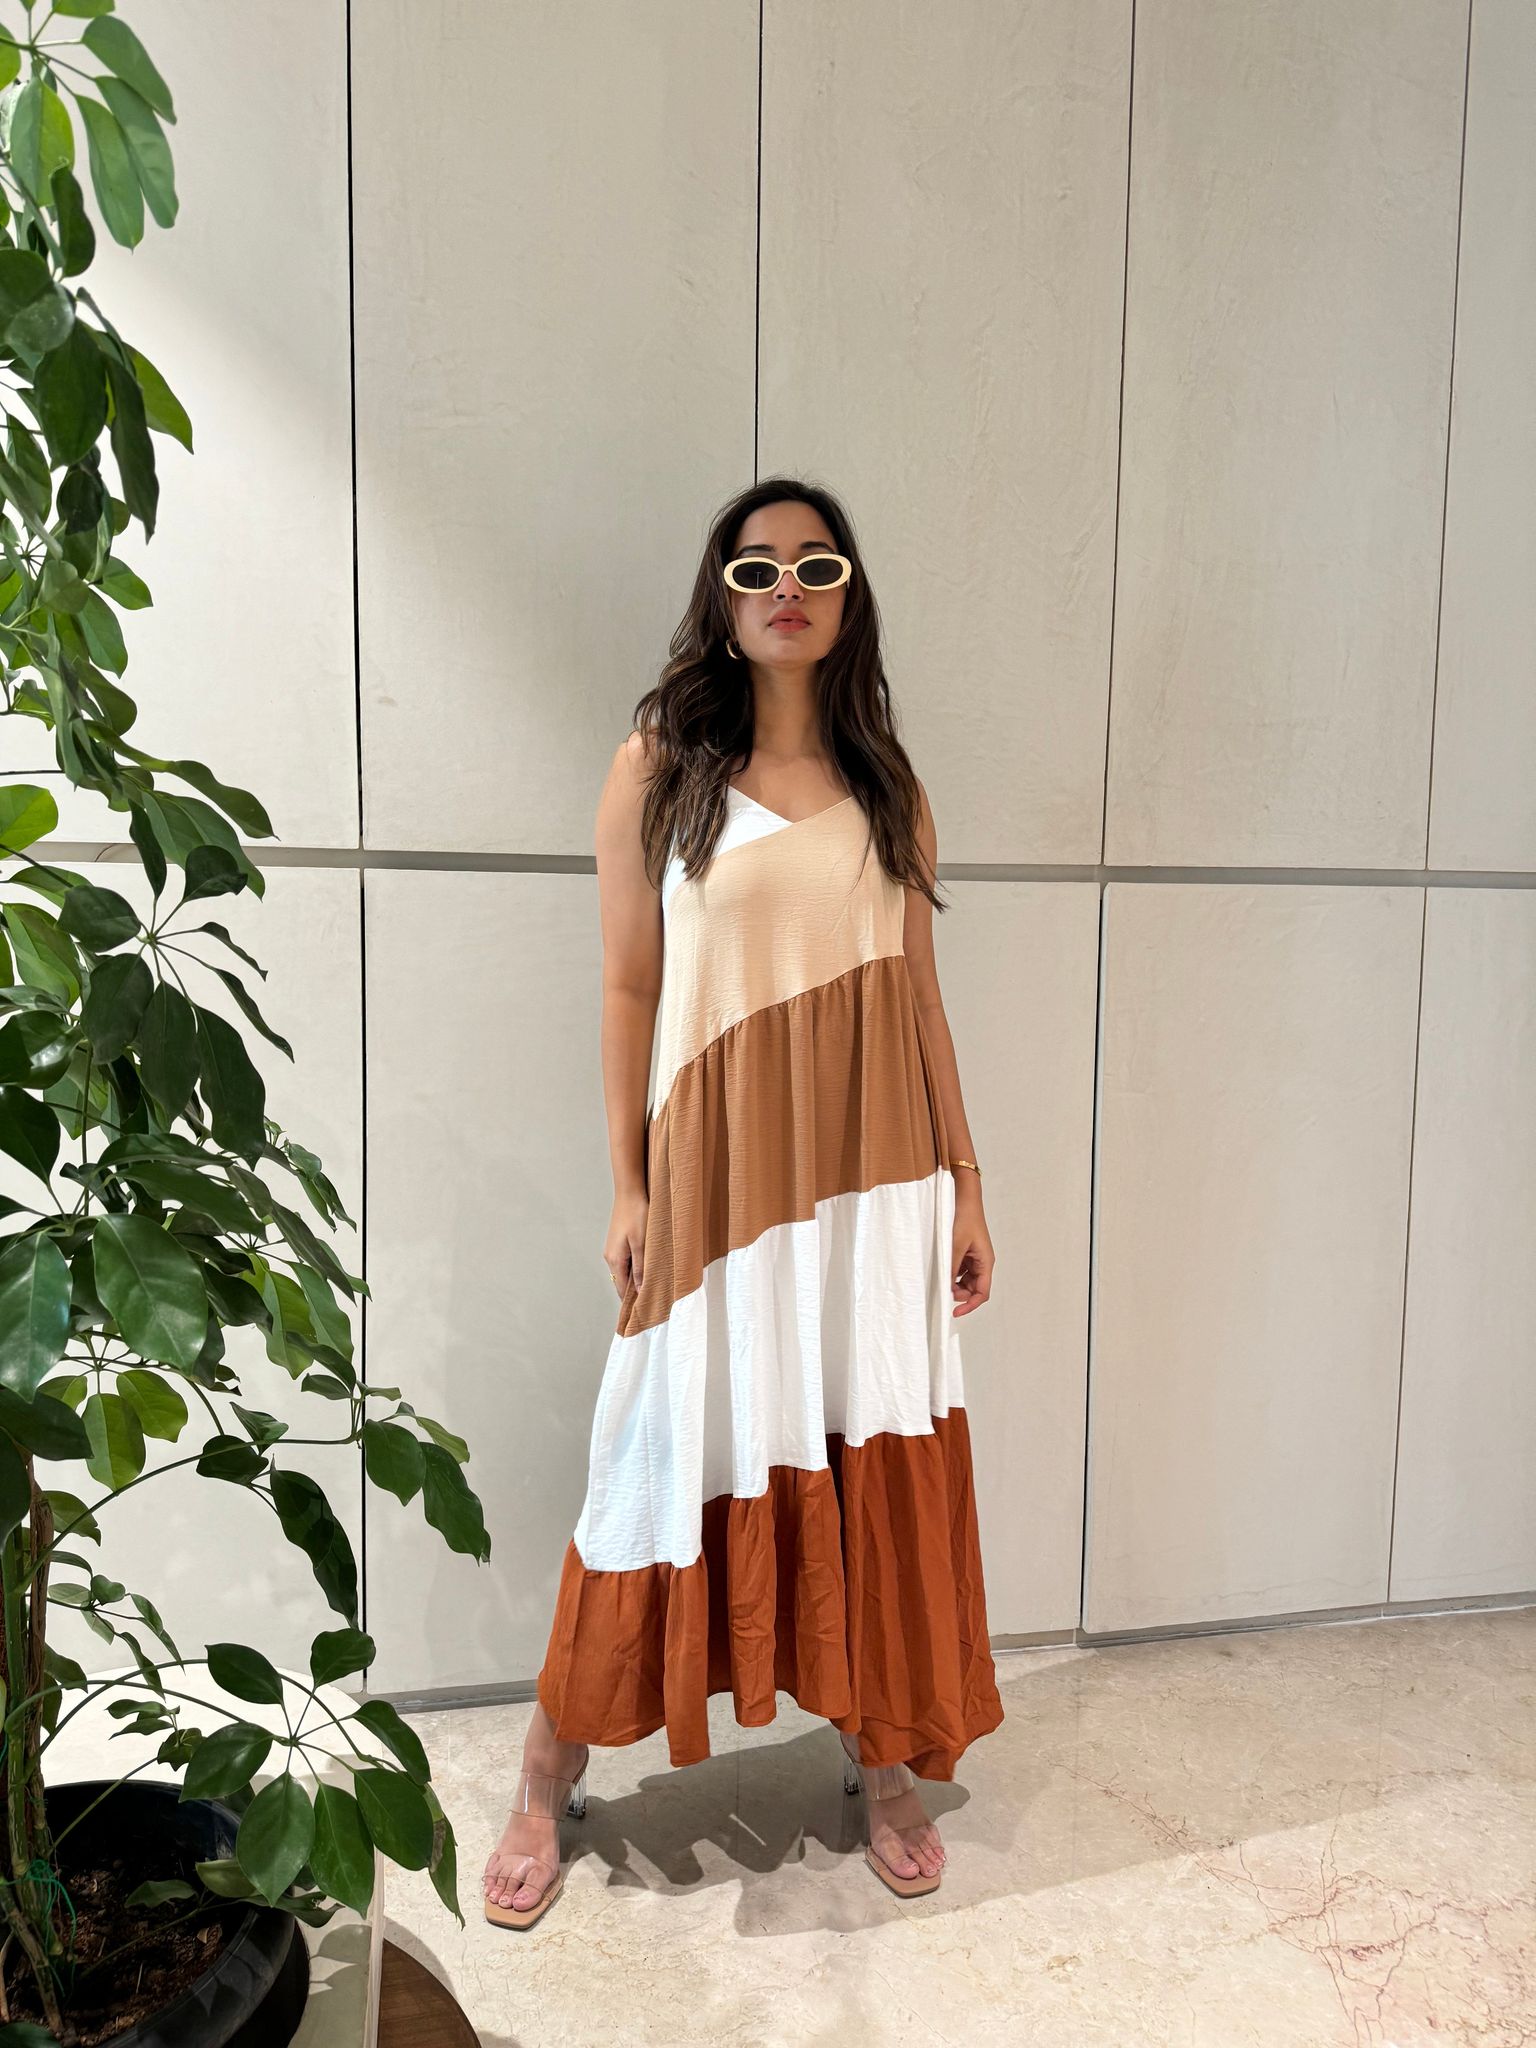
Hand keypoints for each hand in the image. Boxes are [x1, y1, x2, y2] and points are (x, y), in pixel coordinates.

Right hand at [604, 1191, 648, 1297]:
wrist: (630, 1193)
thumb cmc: (637, 1215)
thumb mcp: (642, 1244)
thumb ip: (640, 1268)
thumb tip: (639, 1290)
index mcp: (615, 1260)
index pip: (621, 1289)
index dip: (633, 1300)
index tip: (645, 1309)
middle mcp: (610, 1257)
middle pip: (622, 1281)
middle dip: (636, 1290)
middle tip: (654, 1296)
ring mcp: (612, 1249)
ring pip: (625, 1271)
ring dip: (637, 1277)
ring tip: (653, 1281)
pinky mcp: (617, 1242)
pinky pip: (626, 1261)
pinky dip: (635, 1266)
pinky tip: (647, 1264)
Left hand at [950, 1178, 992, 1316]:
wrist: (964, 1199)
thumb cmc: (965, 1218)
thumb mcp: (955, 1245)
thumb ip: (951, 1268)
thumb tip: (946, 1288)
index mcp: (985, 1262)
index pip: (982, 1293)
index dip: (970, 1305)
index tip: (955, 1312)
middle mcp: (982, 1263)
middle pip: (973, 1289)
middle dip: (959, 1294)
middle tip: (943, 1290)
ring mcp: (974, 1259)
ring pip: (965, 1281)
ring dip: (954, 1284)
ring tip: (941, 1278)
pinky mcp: (965, 1253)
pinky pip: (960, 1271)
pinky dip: (951, 1274)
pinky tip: (942, 1268)